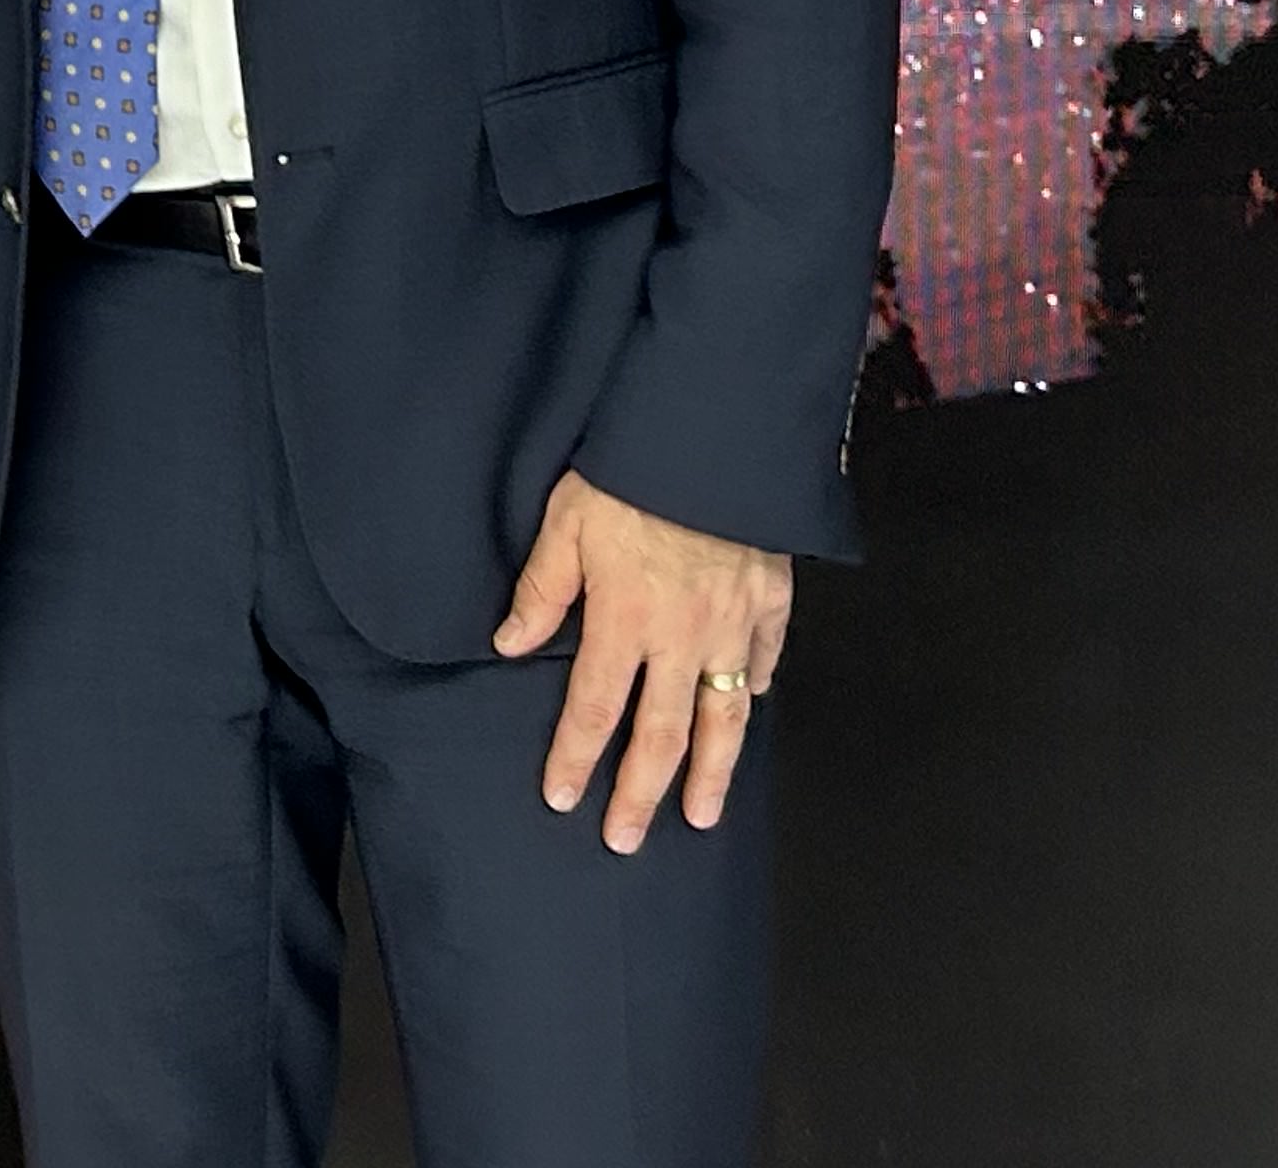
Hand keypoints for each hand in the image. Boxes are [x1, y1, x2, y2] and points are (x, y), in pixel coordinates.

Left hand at [492, 469, 790, 853]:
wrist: (711, 437)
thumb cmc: (628, 474)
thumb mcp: (565, 523)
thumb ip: (540, 590)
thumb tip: (506, 645)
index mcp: (624, 620)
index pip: (592, 709)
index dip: (575, 758)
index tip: (563, 799)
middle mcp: (681, 637)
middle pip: (660, 734)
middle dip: (641, 793)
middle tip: (627, 839)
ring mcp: (733, 624)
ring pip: (722, 717)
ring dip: (711, 772)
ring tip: (701, 817)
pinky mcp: (771, 599)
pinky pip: (765, 657)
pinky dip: (755, 688)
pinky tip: (749, 709)